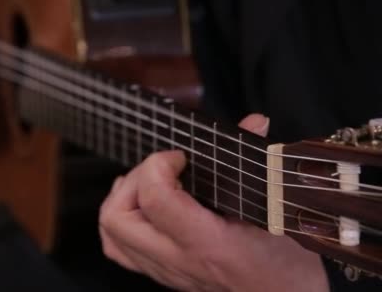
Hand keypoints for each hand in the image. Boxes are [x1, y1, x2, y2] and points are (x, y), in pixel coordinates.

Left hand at [99, 114, 328, 290]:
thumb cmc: (286, 263)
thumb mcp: (278, 209)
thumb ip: (260, 164)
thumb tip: (253, 121)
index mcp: (207, 243)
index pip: (155, 199)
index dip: (159, 165)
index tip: (181, 158)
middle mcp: (177, 260)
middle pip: (117, 217)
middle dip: (133, 180)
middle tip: (162, 171)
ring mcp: (164, 271)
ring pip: (110, 233)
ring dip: (123, 199)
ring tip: (151, 185)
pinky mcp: (160, 275)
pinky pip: (118, 248)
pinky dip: (122, 220)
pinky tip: (144, 207)